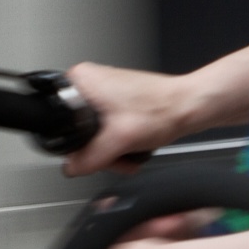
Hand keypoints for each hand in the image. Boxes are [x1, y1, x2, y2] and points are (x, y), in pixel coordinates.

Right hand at [61, 61, 192, 176]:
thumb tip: (71, 168)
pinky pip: (107, 129)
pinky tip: (132, 147)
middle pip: (77, 129)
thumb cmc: (163, 108)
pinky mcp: (118, 102)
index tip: (93, 149)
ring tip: (128, 152)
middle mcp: (91, 81)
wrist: (189, 107)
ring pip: (93, 132)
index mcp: (82, 80)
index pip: (59, 118)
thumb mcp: (118, 140)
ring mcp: (106, 91)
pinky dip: (118, 142)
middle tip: (116, 154)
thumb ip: (89, 158)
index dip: (75, 142)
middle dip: (97, 150)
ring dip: (110, 150)